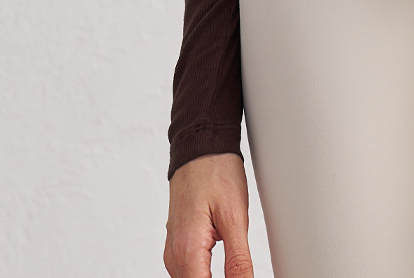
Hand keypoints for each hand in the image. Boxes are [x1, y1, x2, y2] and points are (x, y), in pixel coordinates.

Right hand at [164, 152, 254, 277]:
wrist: (200, 147)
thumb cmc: (216, 172)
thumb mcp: (235, 217)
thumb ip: (238, 260)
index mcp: (188, 249)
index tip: (241, 275)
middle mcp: (174, 253)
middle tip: (240, 269)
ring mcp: (173, 248)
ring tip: (234, 269)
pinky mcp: (177, 243)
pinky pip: (187, 270)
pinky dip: (202, 274)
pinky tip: (221, 270)